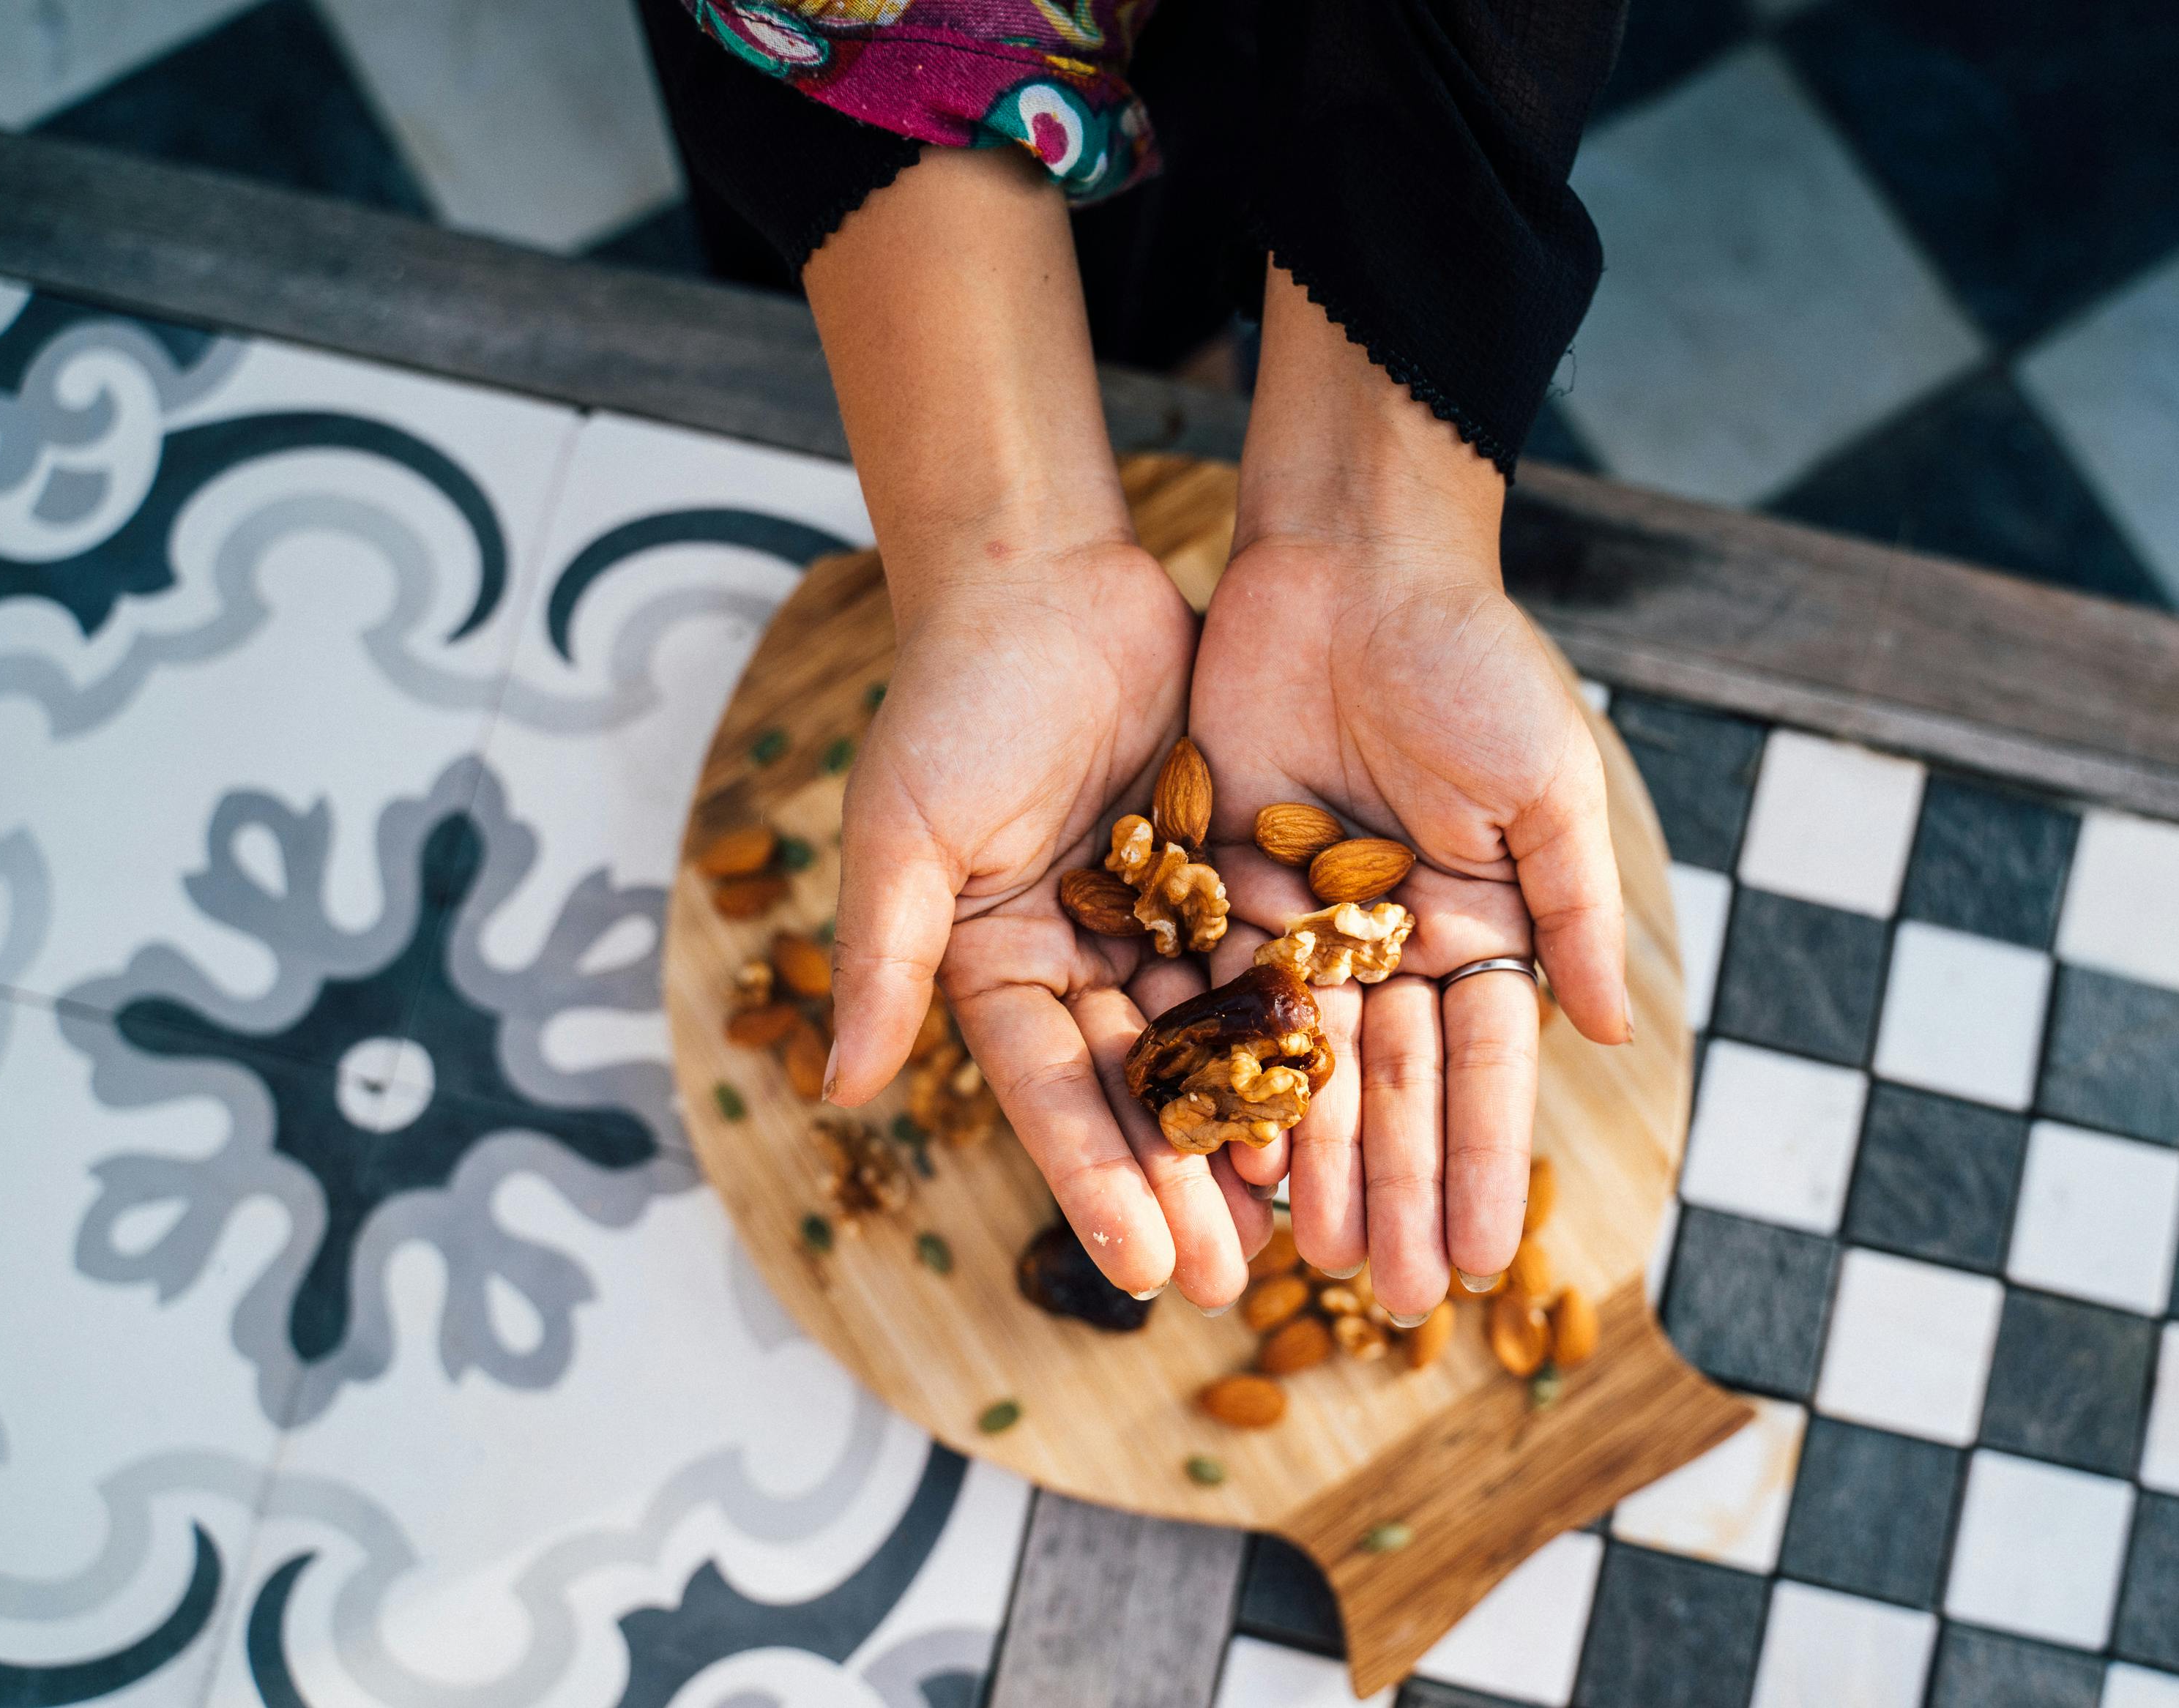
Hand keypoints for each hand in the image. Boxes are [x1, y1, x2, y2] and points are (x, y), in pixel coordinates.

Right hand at [801, 148, 1266, 1305]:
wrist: (1045, 577)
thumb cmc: (956, 698)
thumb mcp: (906, 832)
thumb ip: (883, 960)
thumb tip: (837, 1088)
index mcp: (997, 965)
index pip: (1051, 1096)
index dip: (1097, 1184)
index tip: (1146, 1270)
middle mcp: (1077, 958)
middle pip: (1137, 1091)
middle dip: (1184, 1186)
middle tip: (1237, 1279)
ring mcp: (1153, 918)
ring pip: (1209, 1042)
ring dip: (1250, 1127)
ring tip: (1303, 1219)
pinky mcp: (1218, 871)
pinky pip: (1263, 960)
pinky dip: (1294, 1026)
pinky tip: (1341, 1096)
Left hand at [1186, 267, 1630, 1321]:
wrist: (1349, 561)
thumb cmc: (1470, 660)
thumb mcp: (1546, 783)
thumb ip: (1573, 909)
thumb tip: (1613, 1038)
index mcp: (1479, 921)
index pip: (1484, 1068)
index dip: (1479, 1162)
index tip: (1484, 1260)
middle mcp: (1392, 939)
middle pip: (1393, 1087)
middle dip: (1396, 1190)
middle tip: (1393, 1297)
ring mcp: (1305, 921)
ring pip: (1305, 1065)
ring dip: (1311, 1162)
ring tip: (1311, 1262)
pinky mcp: (1221, 887)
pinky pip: (1222, 998)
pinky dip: (1224, 1075)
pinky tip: (1225, 1158)